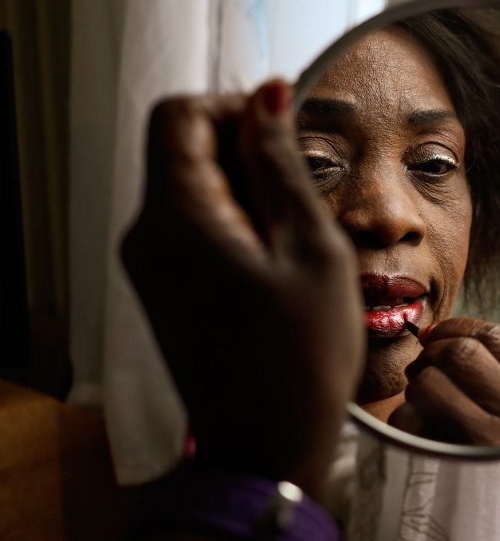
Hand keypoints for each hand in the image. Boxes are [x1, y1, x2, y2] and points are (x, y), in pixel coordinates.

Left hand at [120, 81, 363, 497]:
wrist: (267, 444)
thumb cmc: (300, 356)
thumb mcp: (311, 246)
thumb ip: (281, 164)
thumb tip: (268, 95)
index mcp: (177, 217)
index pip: (179, 114)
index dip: (234, 107)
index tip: (285, 132)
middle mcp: (147, 235)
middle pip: (182, 147)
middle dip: (244, 151)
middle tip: (301, 198)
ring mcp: (149, 264)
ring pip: (190, 185)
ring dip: (245, 189)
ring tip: (295, 239)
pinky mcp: (163, 287)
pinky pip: (191, 224)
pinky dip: (234, 221)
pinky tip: (277, 262)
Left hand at [389, 317, 499, 443]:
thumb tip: (447, 338)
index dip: (461, 327)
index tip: (443, 333)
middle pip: (463, 354)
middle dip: (434, 351)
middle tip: (426, 362)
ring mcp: (493, 447)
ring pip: (432, 384)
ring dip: (418, 383)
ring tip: (422, 394)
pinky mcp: (457, 470)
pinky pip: (412, 424)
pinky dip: (404, 417)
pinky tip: (416, 426)